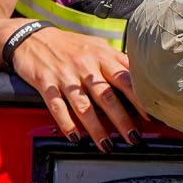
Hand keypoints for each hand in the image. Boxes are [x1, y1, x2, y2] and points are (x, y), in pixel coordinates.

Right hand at [10, 25, 145, 148]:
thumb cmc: (70, 45)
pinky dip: (66, 124)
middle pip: (107, 96)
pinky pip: (57, 107)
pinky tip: (75, 138)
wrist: (32, 36)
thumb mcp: (97, 46)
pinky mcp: (45, 83)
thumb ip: (119, 61)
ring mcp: (65, 75)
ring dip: (96, 129)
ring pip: (83, 106)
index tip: (150, 116)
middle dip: (122, 120)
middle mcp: (85, 65)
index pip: (125, 79)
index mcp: (101, 56)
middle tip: (133, 138)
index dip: (138, 98)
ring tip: (107, 146)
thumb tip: (144, 76)